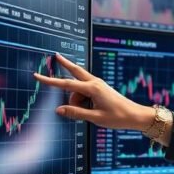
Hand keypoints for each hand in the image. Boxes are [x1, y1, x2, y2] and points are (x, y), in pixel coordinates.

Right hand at [34, 53, 154, 136]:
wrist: (135, 115)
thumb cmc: (118, 117)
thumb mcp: (95, 118)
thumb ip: (76, 113)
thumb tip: (59, 110)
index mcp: (93, 89)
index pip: (66, 84)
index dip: (50, 81)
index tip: (38, 76)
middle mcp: (95, 83)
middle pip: (75, 72)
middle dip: (65, 64)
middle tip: (55, 55)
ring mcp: (99, 85)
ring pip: (79, 87)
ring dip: (76, 98)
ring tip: (89, 114)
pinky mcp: (101, 89)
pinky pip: (85, 91)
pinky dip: (81, 98)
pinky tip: (87, 109)